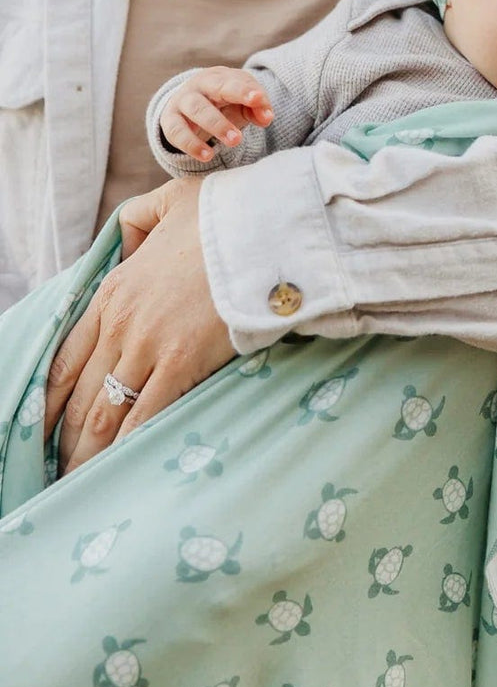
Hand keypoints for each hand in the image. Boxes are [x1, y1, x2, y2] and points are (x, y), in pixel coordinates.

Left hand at [43, 177, 236, 473]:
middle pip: (81, 395)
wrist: (265, 228)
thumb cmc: (225, 213)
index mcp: (114, 289)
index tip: (42, 430)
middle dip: (67, 438)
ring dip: (91, 451)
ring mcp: (149, 345)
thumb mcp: (169, 203)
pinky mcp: (182, 362)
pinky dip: (129, 447)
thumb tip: (127, 236)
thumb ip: (138, 220)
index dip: (50, 401)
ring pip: (106, 413)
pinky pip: (146, 416)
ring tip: (82, 483)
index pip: (65, 358)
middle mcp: (121, 322)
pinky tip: (121, 470)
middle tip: (62, 469)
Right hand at [160, 67, 273, 161]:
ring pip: (196, 110)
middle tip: (239, 138)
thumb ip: (258, 107)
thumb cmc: (225, 100)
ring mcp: (182, 101)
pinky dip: (191, 144)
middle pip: (212, 92)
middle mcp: (200, 86)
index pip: (234, 81)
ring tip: (231, 144)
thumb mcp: (242, 101)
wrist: (191, 101)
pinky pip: (176, 131)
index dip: (245, 90)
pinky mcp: (170, 120)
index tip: (257, 99)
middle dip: (228, 111)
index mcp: (220, 77)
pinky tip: (207, 156)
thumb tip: (266, 118)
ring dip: (214, 127)